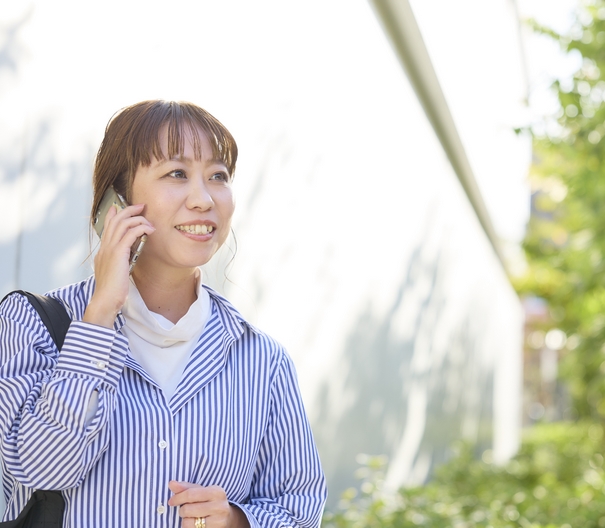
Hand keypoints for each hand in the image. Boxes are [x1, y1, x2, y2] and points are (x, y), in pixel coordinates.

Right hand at [83, 203, 154, 327]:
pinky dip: (141, 228)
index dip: (114, 214)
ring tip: (149, 222)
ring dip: (138, 219)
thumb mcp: (115, 272)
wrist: (105, 300)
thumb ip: (119, 261)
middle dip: (129, 210)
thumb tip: (127, 255)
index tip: (121, 207)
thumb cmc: (112, 290)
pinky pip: (130, 233)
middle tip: (141, 206)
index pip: (107, 226)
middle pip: (115, 220)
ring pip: (123, 223)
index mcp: (103, 251)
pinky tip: (149, 231)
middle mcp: (104, 247)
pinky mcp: (118, 253)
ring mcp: (110, 249)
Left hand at [168, 481, 249, 527]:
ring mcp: (218, 521)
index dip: (178, 498)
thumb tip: (171, 483)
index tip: (171, 501)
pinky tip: (197, 524)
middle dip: (182, 510)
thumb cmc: (210, 502)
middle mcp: (219, 506)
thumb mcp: (202, 492)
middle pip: (187, 509)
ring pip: (188, 522)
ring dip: (186, 521)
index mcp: (216, 492)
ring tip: (193, 518)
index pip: (190, 494)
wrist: (227, 519)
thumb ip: (186, 488)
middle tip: (186, 510)